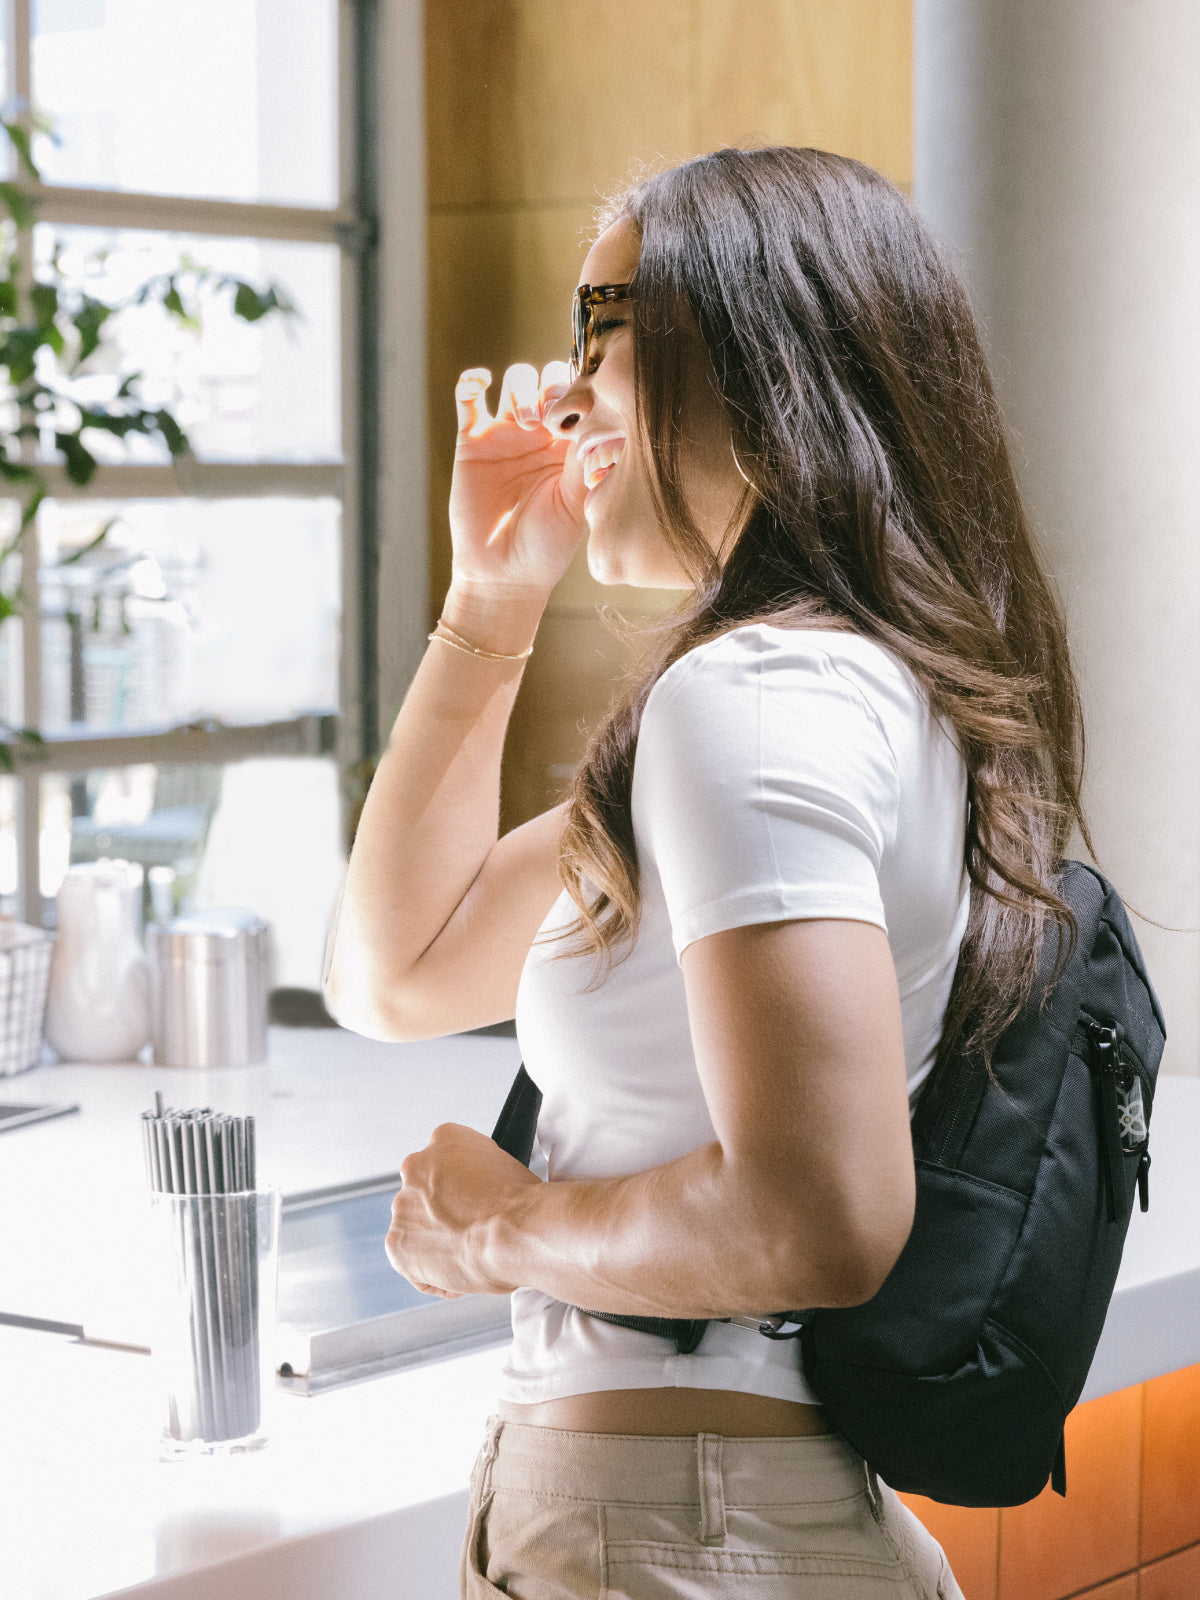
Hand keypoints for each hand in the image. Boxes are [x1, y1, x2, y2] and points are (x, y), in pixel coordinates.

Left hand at [386, 1122, 542, 1297]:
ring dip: (437, 1243)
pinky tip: (462, 1275)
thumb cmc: (521, 1204)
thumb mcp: (507, 1166)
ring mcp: (403, 1206)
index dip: (462, 1189)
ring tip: (471, 1256)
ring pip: (416, 1229)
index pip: (445, 1163)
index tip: (475, 1204)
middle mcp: (416, 1166)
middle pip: (425, 1195)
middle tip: (473, 1231)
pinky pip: (413, 1266)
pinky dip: (435, 1277)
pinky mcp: (396, 1244)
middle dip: (443, 1214)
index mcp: (445, 1138)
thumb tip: (483, 1194)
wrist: (515, 1232)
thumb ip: (481, 1173)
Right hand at [448, 361, 586, 598]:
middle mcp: (541, 434)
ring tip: (527, 423)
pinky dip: (470, 380)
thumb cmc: (547, 546)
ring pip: (515, 381)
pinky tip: (481, 381)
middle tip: (555, 418)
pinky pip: (467, 398)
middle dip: (554, 387)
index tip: (585, 415)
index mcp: (571, 446)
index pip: (582, 397)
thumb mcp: (577, 503)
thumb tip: (600, 423)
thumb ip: (586, 461)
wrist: (504, 574)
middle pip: (549, 380)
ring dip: (523, 389)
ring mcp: (505, 434)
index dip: (584, 392)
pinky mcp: (472, 441)